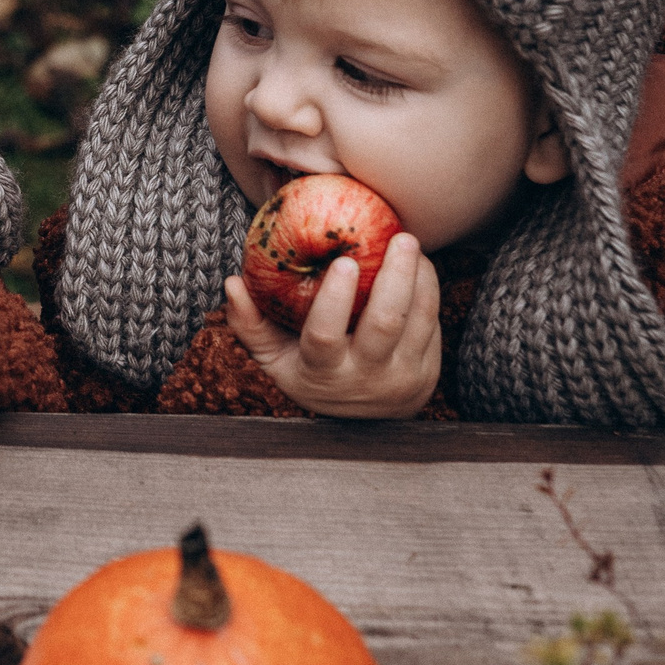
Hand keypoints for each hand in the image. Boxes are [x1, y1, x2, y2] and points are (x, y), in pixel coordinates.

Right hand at [221, 232, 439, 418]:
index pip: (325, 336)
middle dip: (396, 277)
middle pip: (384, 324)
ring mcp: (402, 376)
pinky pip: (432, 323)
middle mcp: (366, 377)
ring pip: (417, 321)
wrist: (365, 426)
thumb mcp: (274, 359)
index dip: (334, 300)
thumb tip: (232, 282)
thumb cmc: (309, 374)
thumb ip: (250, 323)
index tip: (342, 261)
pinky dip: (428, 289)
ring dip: (419, 278)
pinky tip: (420, 264)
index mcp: (322, 373)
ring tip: (410, 243)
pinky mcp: (428, 370)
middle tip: (401, 238)